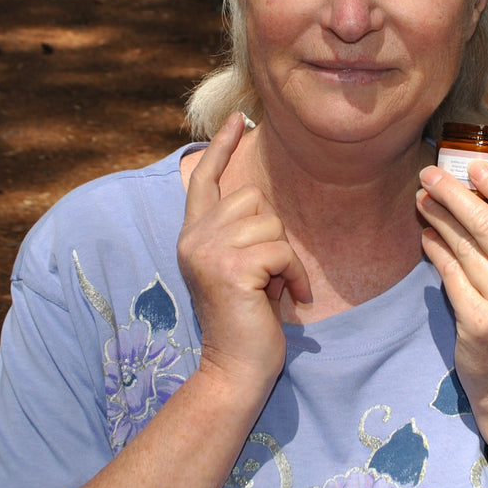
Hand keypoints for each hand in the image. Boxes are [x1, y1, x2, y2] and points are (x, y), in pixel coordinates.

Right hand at [178, 113, 311, 390]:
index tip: (238, 117)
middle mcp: (193, 238)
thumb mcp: (240, 267)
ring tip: (274, 288)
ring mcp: (208, 251)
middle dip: (273, 233)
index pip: (205, 179)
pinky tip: (288, 299)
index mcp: (193, 235)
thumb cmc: (247, 322)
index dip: (221, 147)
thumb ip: (240, 233)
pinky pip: (281, 250)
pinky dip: (294, 275)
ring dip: (285, 257)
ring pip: (270, 223)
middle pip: (253, 198)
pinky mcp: (230, 268)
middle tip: (267, 274)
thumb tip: (260, 200)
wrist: (234, 370)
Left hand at [416, 160, 487, 439]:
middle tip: (429, 175)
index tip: (473, 166)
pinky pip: (451, 275)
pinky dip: (436, 250)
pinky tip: (427, 235)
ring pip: (465, 249)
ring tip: (423, 199)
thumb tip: (476, 188)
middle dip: (455, 195)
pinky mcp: (480, 324)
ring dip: (439, 218)